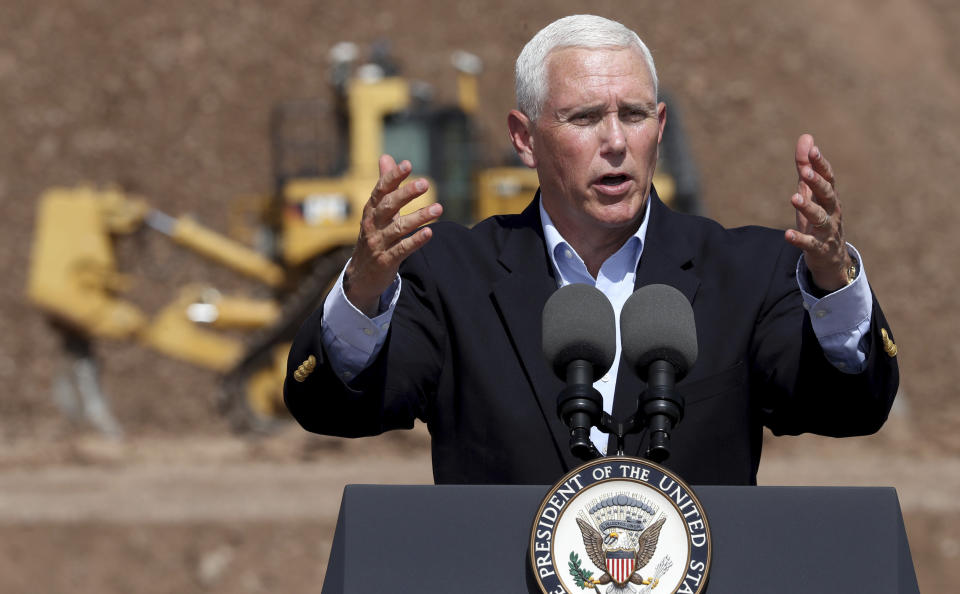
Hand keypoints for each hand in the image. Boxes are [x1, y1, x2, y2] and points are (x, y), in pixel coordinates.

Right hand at [343, 155, 441, 315]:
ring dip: (419, 217)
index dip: (392, 177)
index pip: (381, 190)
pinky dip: (415, 241)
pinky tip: (429, 232)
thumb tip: (387, 157)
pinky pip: (401, 249)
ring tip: (439, 208)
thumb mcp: (377, 212)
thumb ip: (385, 186)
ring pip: (398, 228)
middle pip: (388, 206)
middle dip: (406, 194)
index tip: (407, 164)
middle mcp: (372, 225)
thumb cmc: (374, 237)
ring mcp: (378, 244)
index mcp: (371, 211)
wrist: (361, 276)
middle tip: (426, 184)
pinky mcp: (385, 261)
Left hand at [784, 134, 852, 291]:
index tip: (813, 150)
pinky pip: (810, 243)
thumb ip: (806, 167)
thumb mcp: (810, 193)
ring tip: (794, 197)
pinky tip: (787, 234)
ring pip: (820, 217)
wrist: (832, 257)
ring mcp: (827, 231)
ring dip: (807, 207)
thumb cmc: (819, 219)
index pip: (828, 177)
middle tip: (804, 171)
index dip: (821, 164)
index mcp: (830, 196)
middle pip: (827, 194)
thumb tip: (806, 137)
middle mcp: (832, 211)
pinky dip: (799, 239)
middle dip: (817, 182)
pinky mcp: (819, 248)